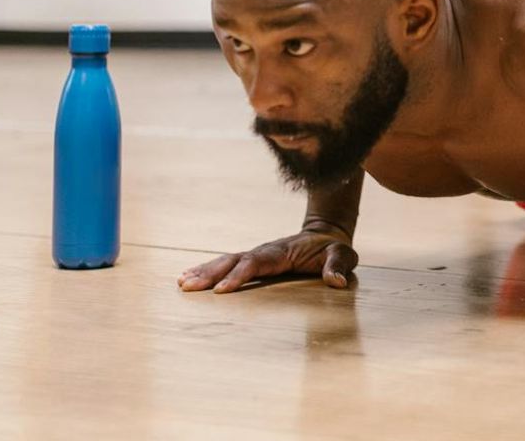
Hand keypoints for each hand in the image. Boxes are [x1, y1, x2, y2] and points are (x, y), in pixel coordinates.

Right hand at [176, 227, 356, 293]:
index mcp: (282, 252)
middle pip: (233, 260)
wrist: (326, 233)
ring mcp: (257, 254)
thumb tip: (337, 282)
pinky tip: (190, 278)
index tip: (221, 290)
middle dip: (210, 273)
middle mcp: (264, 251)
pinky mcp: (253, 260)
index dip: (239, 276)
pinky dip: (208, 270)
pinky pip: (227, 264)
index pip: (256, 262)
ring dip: (204, 271)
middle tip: (186, 286)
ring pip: (226, 260)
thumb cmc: (333, 249)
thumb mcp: (343, 256)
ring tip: (181, 283)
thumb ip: (339, 266)